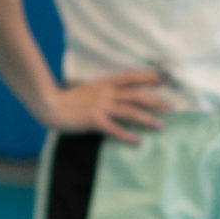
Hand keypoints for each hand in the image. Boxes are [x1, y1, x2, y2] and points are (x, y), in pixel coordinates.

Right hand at [41, 71, 167, 144]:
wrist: (49, 104)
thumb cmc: (64, 99)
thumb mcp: (85, 90)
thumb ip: (99, 92)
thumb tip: (112, 95)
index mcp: (103, 84)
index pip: (130, 77)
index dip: (147, 77)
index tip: (163, 79)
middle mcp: (105, 93)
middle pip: (136, 95)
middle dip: (155, 100)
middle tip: (170, 107)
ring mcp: (101, 106)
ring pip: (130, 111)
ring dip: (147, 119)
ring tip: (161, 125)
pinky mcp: (94, 120)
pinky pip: (115, 129)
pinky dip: (127, 135)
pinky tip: (138, 141)